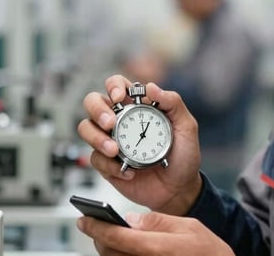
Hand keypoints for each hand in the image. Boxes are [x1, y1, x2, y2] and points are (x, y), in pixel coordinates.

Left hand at [77, 212, 232, 255]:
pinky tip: (123, 249)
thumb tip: (131, 219)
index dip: (96, 227)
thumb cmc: (210, 252)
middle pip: (109, 252)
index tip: (84, 220)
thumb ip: (158, 221)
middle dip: (99, 238)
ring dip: (108, 249)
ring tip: (108, 237)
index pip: (116, 237)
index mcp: (157, 248)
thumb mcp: (189, 227)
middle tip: (96, 225)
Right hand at [78, 75, 202, 214]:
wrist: (179, 189)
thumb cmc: (183, 155)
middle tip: (110, 123)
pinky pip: (95, 158)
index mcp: (138, 107)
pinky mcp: (107, 163)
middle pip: (93, 102)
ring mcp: (111, 141)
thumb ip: (173, 103)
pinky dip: (110, 165)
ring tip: (114, 150)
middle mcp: (120, 121)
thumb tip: (151, 87)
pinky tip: (128, 171)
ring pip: (86, 129)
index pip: (116, 85)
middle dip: (97, 110)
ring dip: (97, 138)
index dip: (113, 86)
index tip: (119, 97)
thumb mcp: (186, 126)